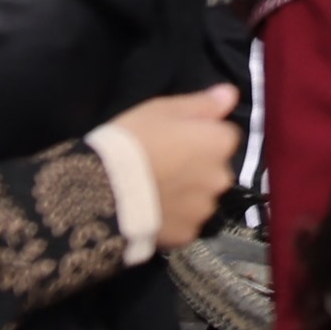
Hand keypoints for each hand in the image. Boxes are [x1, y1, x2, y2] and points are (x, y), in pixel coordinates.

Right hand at [111, 85, 242, 234]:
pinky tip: (149, 212)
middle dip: (195, 168)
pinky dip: (172, 219)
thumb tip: (230, 95)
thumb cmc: (132, 141)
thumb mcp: (163, 109)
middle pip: (214, 169)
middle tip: (160, 167)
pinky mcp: (187, 235)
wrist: (100, 191)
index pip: (222, 136)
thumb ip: (202, 104)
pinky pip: (184, 223)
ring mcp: (205, 208)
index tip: (173, 140)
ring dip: (185, 195)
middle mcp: (222, 177)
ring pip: (200, 198)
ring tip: (152, 192)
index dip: (197, 137)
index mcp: (221, 143)